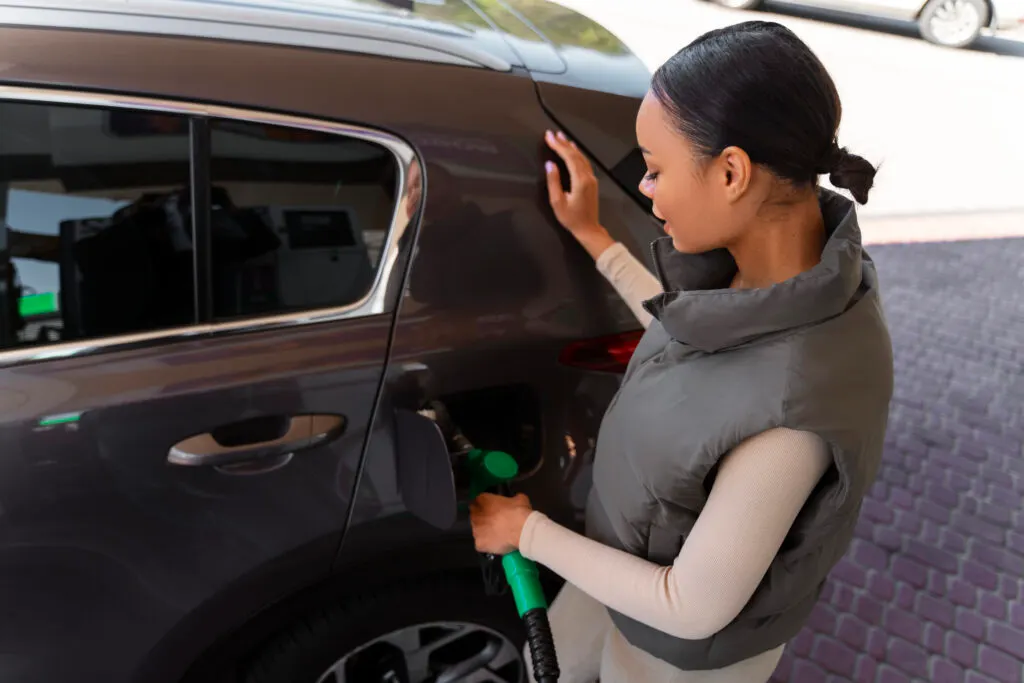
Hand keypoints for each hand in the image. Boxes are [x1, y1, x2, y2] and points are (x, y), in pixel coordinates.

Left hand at [469, 492, 533, 554]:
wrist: (521, 530)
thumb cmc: (519, 512)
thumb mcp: (519, 499)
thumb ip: (512, 499)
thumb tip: (514, 501)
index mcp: (483, 500)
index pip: (478, 501)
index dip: (486, 506)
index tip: (492, 510)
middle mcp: (475, 515)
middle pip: (475, 516)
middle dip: (483, 519)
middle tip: (495, 523)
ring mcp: (476, 530)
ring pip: (477, 531)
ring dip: (484, 532)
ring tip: (497, 535)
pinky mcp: (479, 544)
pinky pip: (481, 544)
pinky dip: (488, 544)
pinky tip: (497, 544)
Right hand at [544, 130, 614, 259]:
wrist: (589, 229)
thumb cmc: (571, 219)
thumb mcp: (557, 202)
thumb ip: (554, 182)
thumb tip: (550, 164)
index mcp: (580, 181)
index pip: (569, 158)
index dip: (558, 146)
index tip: (549, 137)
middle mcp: (588, 177)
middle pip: (576, 155)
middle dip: (563, 143)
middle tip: (552, 133)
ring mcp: (592, 179)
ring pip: (582, 158)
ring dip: (571, 147)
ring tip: (561, 137)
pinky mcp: (592, 182)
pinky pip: (585, 163)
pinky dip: (577, 154)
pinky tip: (573, 150)